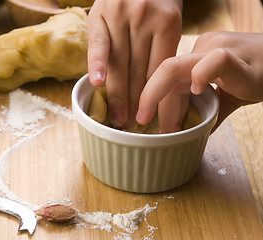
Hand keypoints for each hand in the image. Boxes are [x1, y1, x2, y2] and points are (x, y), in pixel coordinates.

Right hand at [87, 0, 182, 127]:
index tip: (158, 120)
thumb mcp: (168, 20)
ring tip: (118, 117)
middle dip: (136, 101)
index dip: (160, 97)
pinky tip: (97, 84)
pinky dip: (97, 64)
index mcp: (168, 23)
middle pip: (139, 70)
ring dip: (118, 93)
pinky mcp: (99, 14)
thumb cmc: (155, 0)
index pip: (161, 70)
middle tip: (132, 125)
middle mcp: (144, 19)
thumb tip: (158, 91)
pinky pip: (98, 44)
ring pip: (119, 62)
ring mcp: (120, 16)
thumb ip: (162, 49)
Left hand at [136, 31, 262, 132]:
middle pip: (164, 72)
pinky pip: (214, 62)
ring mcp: (216, 49)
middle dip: (148, 98)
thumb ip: (208, 111)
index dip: (153, 98)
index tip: (147, 120)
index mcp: (196, 56)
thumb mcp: (228, 95)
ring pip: (176, 68)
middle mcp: (201, 49)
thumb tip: (192, 134)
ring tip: (167, 126)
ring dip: (164, 100)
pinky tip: (198, 92)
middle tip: (142, 122)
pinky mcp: (237, 56)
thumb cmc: (259, 75)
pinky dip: (201, 77)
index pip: (166, 77)